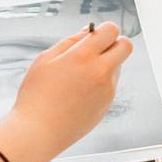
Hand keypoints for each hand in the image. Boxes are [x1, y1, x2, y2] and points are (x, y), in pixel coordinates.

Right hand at [0, 22, 132, 161]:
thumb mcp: (45, 59)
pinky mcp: (107, 105)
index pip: (111, 30)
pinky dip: (101, 83)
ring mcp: (107, 90)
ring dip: (106, 64)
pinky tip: (79, 92)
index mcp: (83, 57)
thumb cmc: (36, 96)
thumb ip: (70, 41)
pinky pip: (111, 85)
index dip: (103, 29)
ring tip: (78, 77)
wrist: (38, 132)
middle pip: (126, 46)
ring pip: (117, 66)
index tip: (94, 35)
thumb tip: (90, 30)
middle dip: (115, 43)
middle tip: (96, 50)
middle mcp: (100, 72)